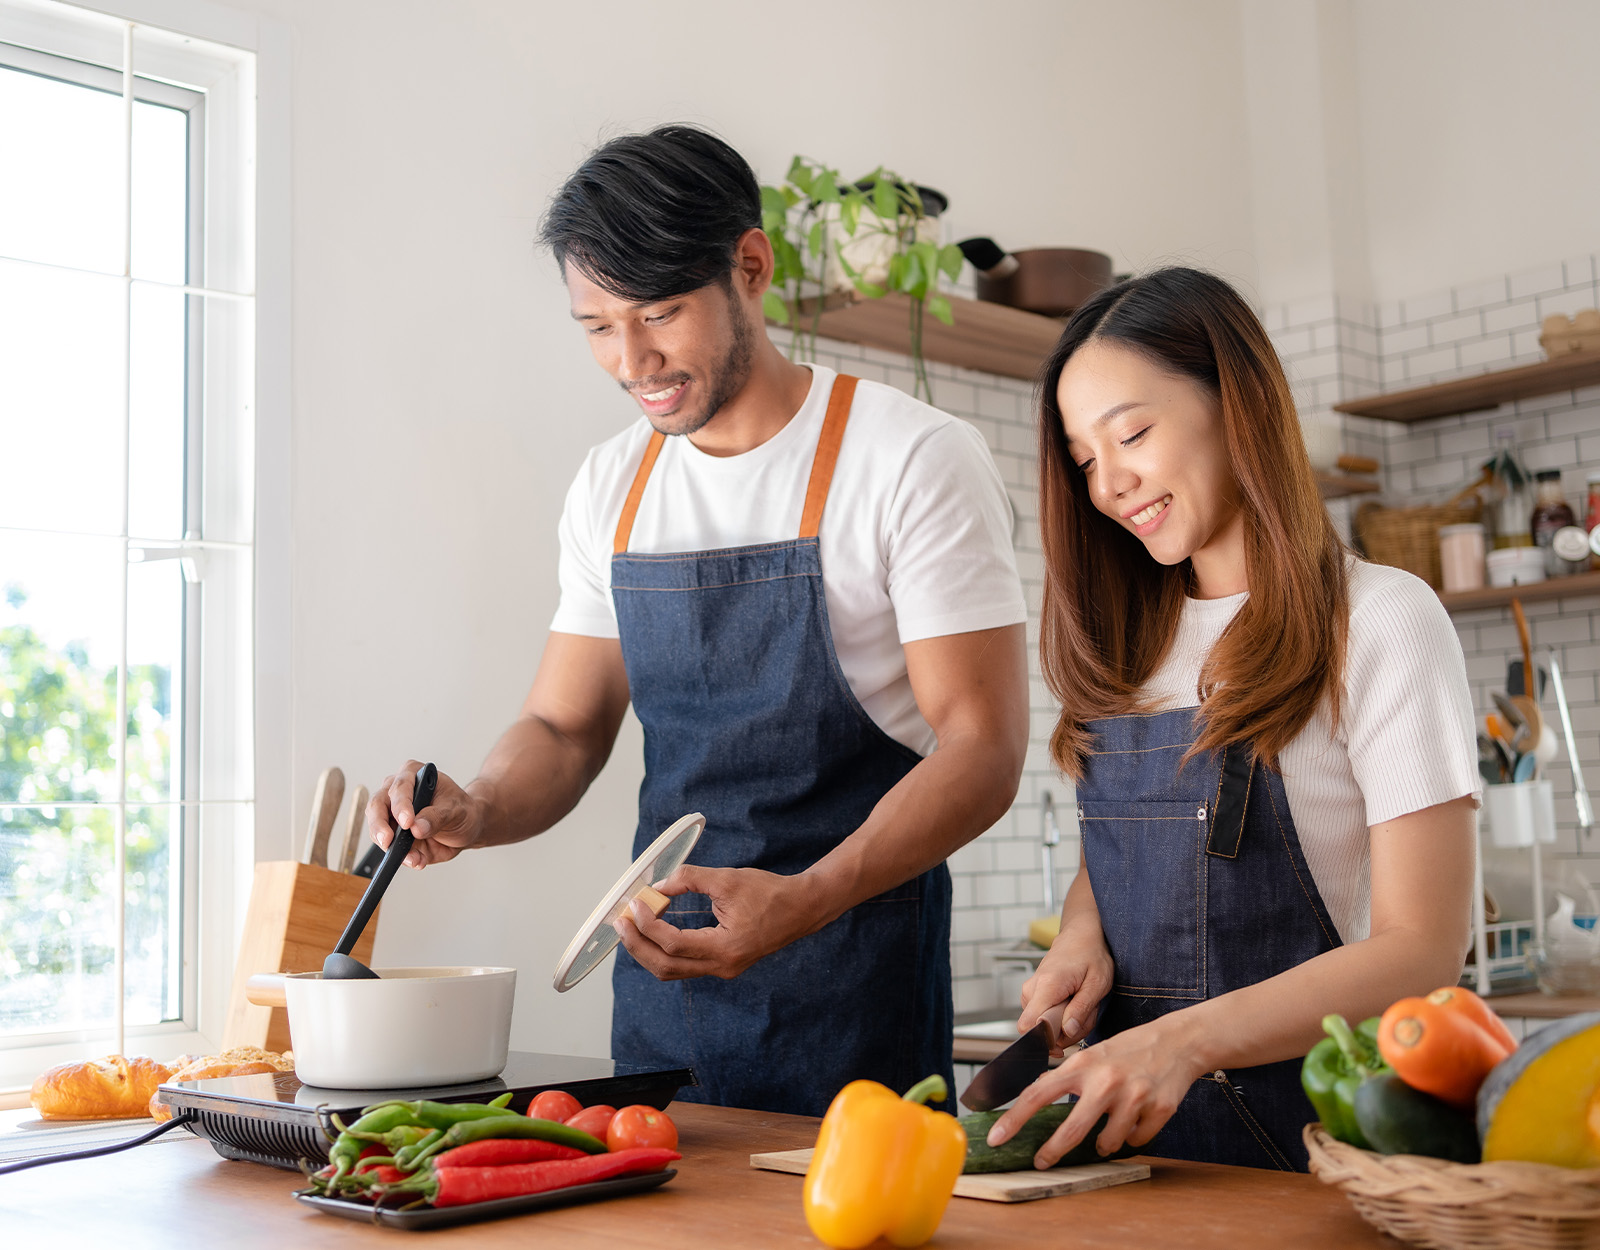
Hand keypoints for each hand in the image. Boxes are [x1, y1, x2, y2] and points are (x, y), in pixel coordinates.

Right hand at [367, 760, 484, 867]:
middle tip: (389, 842)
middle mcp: (397, 792)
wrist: (467, 827)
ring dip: (392, 847)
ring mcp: (393, 815)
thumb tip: (417, 828)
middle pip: (377, 806)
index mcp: (413, 774)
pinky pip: (390, 848)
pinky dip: (402, 857)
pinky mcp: (394, 835)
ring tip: (414, 857)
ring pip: (378, 830)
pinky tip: (416, 860)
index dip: (400, 805)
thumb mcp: (456, 810)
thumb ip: (437, 817)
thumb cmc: (461, 809)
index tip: (407, 822)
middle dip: (380, 826)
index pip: (400, 787)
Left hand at [612, 865, 823, 980]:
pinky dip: (663, 950)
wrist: (801, 908)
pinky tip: (654, 930)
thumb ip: (690, 878)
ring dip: (647, 950)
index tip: (636, 904)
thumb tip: (659, 884)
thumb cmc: (770, 893)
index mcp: (725, 948)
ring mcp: (722, 969)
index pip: (673, 944)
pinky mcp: (722, 963)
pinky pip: (684, 965)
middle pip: (665, 967)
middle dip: (638, 944)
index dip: (648, 925)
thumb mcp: (727, 879)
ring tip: (631, 926)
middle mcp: (722, 966)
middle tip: (621, 921)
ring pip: (672, 971)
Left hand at [985, 1016, 1207, 1165]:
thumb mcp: (1092, 1053)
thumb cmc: (1129, 1049)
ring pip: (1108, 1142)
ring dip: (1105, 1141)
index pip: (1038, 1094)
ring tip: (1110, 1123)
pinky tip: (1138, 1116)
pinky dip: (1133, 1135)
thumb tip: (1038, 1092)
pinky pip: (1136, 1141)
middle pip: (1071, 1130)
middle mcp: (1105, 1081)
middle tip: (1041, 1161)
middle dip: (1052, 1151)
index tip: (996, 1138)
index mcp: (1082, 1065)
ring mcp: (1133, 1097)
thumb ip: (1068, 1076)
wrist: (1177, 1042)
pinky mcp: (1158, 1110)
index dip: (1013, 1119)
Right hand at [1018, 921, 1113, 1054]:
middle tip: (1087, 1014)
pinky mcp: (1033, 996)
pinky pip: (1045, 1018)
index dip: (1046, 1041)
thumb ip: (1081, 1010)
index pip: (1028, 1025)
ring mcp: (1030, 992)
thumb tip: (1067, 1032)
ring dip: (1068, 1025)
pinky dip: (1063, 1018)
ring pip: (1044, 1027)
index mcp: (1047, 986)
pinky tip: (1074, 1004)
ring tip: (1083, 1005)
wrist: (1080, 936)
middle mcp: (1032, 990)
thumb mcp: (1096, 983)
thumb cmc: (1090, 956)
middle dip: (1067, 1032)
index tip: (1067, 1039)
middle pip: (1040, 1031)